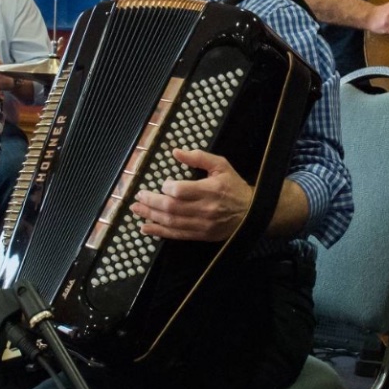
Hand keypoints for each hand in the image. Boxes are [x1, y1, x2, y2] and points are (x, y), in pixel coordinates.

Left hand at [131, 147, 252, 241]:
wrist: (252, 213)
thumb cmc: (234, 186)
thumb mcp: (221, 165)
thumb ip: (198, 158)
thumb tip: (175, 152)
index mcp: (211, 190)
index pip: (181, 191)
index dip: (167, 187)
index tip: (163, 184)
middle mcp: (205, 209)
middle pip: (171, 207)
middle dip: (151, 202)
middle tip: (138, 196)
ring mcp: (202, 225)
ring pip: (171, 222)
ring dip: (150, 216)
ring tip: (136, 210)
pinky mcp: (200, 235)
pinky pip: (176, 235)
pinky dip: (159, 232)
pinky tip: (145, 228)